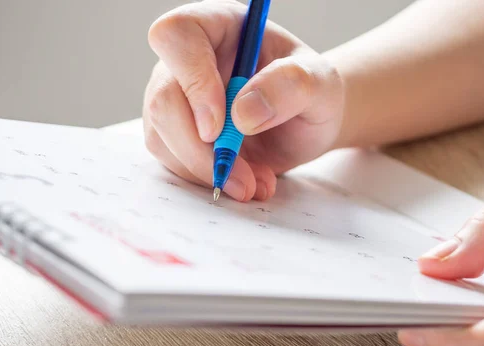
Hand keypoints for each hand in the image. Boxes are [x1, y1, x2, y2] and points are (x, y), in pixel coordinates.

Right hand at [142, 0, 343, 201]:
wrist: (305, 124)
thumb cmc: (311, 92)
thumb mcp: (320, 84)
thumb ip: (291, 86)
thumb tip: (242, 113)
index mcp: (219, 26)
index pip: (178, 35)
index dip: (193, 81)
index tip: (219, 126)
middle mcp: (187, 60)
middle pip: (164, 100)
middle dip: (201, 150)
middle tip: (245, 178)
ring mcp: (176, 97)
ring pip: (163, 137)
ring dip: (209, 171)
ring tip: (256, 181)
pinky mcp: (174, 133)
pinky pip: (173, 161)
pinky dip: (208, 179)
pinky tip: (244, 180)